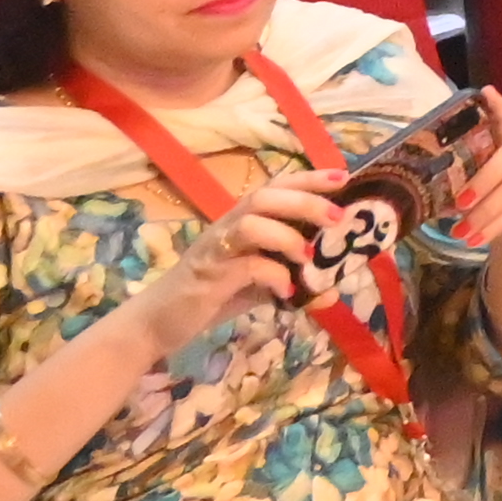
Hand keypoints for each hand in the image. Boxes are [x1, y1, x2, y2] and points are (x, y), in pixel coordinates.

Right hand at [121, 168, 352, 348]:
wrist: (157, 324)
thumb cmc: (211, 296)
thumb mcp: (257, 286)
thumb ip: (290, 280)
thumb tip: (332, 290)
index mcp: (242, 221)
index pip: (276, 187)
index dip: (309, 179)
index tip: (343, 176)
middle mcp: (227, 227)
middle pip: (265, 196)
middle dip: (305, 201)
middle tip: (337, 218)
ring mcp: (215, 250)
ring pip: (250, 223)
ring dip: (286, 235)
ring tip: (307, 257)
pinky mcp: (207, 276)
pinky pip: (245, 265)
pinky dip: (273, 274)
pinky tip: (286, 290)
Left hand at [444, 110, 501, 286]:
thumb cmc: (495, 194)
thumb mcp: (481, 179)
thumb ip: (468, 173)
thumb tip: (435, 189)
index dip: (499, 107)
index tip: (486, 93)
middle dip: (484, 179)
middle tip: (458, 203)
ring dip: (487, 211)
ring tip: (460, 232)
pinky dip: (497, 225)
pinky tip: (477, 239)